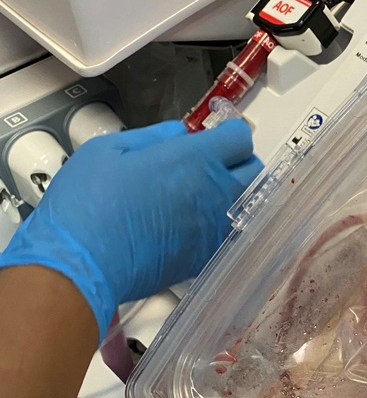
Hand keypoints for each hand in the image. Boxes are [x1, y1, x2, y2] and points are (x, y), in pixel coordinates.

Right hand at [0, 120, 260, 341]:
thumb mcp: (110, 149)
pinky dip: (219, 226)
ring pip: (246, 206)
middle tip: (211, 164)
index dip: (228, 134)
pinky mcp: (204, 259)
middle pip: (254, 171)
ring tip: (202, 195)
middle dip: (238, 162)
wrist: (81, 264)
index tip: (214, 137)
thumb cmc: (87, 203)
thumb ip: (153, 136)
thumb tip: (179, 133)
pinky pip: (228, 235)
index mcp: (194, 160)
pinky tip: (193, 224)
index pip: (241, 138)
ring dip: (232, 196)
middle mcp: (214, 194)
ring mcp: (213, 230)